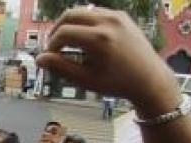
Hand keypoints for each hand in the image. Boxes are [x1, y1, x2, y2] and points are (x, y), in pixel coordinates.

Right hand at [36, 8, 180, 116]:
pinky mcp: (122, 16)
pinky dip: (84, 22)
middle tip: (53, 46)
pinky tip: (83, 39)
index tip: (50, 57)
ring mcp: (117, 17)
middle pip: (70, 15)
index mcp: (98, 39)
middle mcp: (107, 22)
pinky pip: (96, 13)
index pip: (63, 33)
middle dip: (57, 30)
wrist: (149, 79)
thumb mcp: (86, 80)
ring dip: (70, 24)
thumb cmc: (117, 83)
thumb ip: (61, 68)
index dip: (51, 45)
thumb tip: (40, 59)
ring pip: (82, 11)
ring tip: (67, 43)